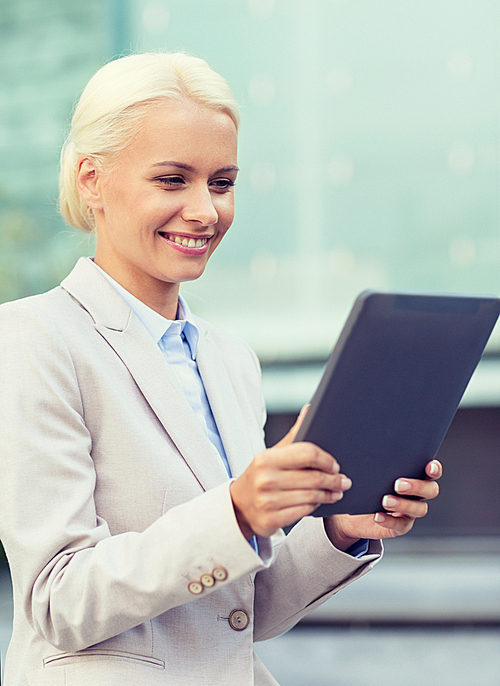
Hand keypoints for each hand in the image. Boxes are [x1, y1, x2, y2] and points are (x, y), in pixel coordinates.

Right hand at [230, 406, 352, 538]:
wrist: (239, 505)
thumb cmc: (261, 475)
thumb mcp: (273, 454)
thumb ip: (294, 435)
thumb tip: (309, 409)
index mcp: (266, 459)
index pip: (306, 453)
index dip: (326, 459)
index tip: (335, 464)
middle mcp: (265, 479)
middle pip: (313, 477)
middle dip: (333, 480)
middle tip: (344, 480)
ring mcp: (268, 501)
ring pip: (311, 496)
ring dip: (329, 494)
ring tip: (337, 491)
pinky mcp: (272, 519)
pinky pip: (304, 511)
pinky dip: (317, 506)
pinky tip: (321, 501)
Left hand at [324, 459, 442, 550]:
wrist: (353, 513)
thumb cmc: (364, 487)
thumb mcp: (368, 472)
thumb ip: (372, 463)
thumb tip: (365, 455)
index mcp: (413, 476)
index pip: (432, 472)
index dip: (434, 469)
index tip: (429, 467)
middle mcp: (417, 494)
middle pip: (431, 490)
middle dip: (417, 486)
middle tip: (398, 484)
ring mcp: (410, 511)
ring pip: (419, 509)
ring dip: (403, 504)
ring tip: (385, 500)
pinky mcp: (400, 526)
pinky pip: (401, 525)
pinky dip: (390, 520)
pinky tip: (378, 515)